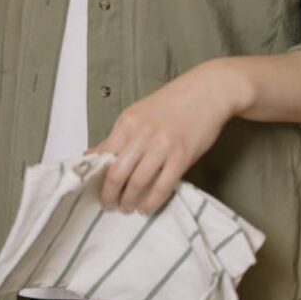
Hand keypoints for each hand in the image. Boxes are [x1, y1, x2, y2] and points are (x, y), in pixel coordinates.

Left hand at [87, 59, 252, 214]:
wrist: (208, 91)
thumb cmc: (173, 102)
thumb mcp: (138, 113)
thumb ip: (117, 136)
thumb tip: (92, 154)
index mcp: (127, 122)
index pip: (104, 156)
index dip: (97, 178)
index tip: (96, 190)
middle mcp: (141, 134)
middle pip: (117, 174)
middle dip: (110, 195)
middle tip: (109, 205)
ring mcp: (162, 146)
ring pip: (137, 183)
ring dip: (129, 201)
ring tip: (126, 208)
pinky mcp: (182, 156)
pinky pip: (162, 186)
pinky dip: (151, 201)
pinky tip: (145, 208)